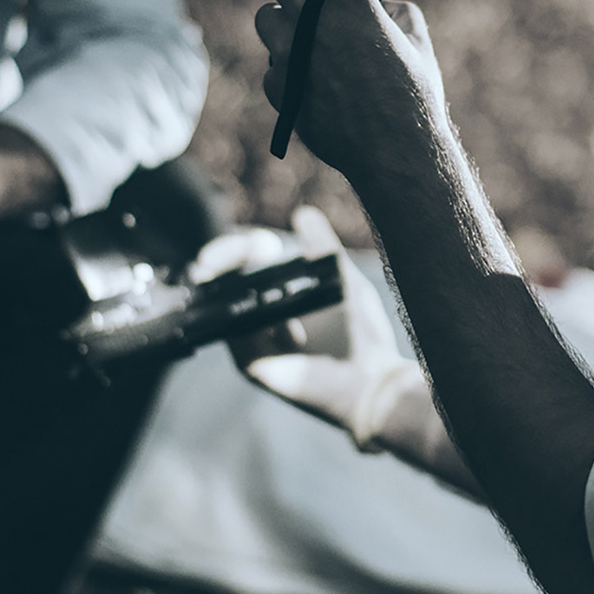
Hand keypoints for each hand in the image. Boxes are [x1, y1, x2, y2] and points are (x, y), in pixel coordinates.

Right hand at [194, 207, 411, 431]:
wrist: (371, 380)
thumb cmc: (362, 335)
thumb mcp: (341, 279)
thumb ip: (322, 247)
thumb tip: (303, 213)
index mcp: (277, 296)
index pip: (242, 264)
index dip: (238, 248)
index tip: (254, 243)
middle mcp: (258, 319)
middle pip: (222, 280)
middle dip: (223, 258)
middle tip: (237, 251)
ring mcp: (251, 343)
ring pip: (222, 303)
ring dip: (234, 281)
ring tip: (248, 273)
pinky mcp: (250, 365)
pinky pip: (233, 333)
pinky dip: (249, 317)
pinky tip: (276, 313)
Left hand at [251, 0, 444, 176]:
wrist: (396, 151)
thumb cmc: (413, 93)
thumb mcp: (416, 37)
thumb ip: (390, 7)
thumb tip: (377, 1)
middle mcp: (312, 17)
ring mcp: (289, 52)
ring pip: (266, 15)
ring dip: (284, 22)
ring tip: (305, 36)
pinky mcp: (278, 86)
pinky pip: (274, 64)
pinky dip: (290, 69)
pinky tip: (314, 81)